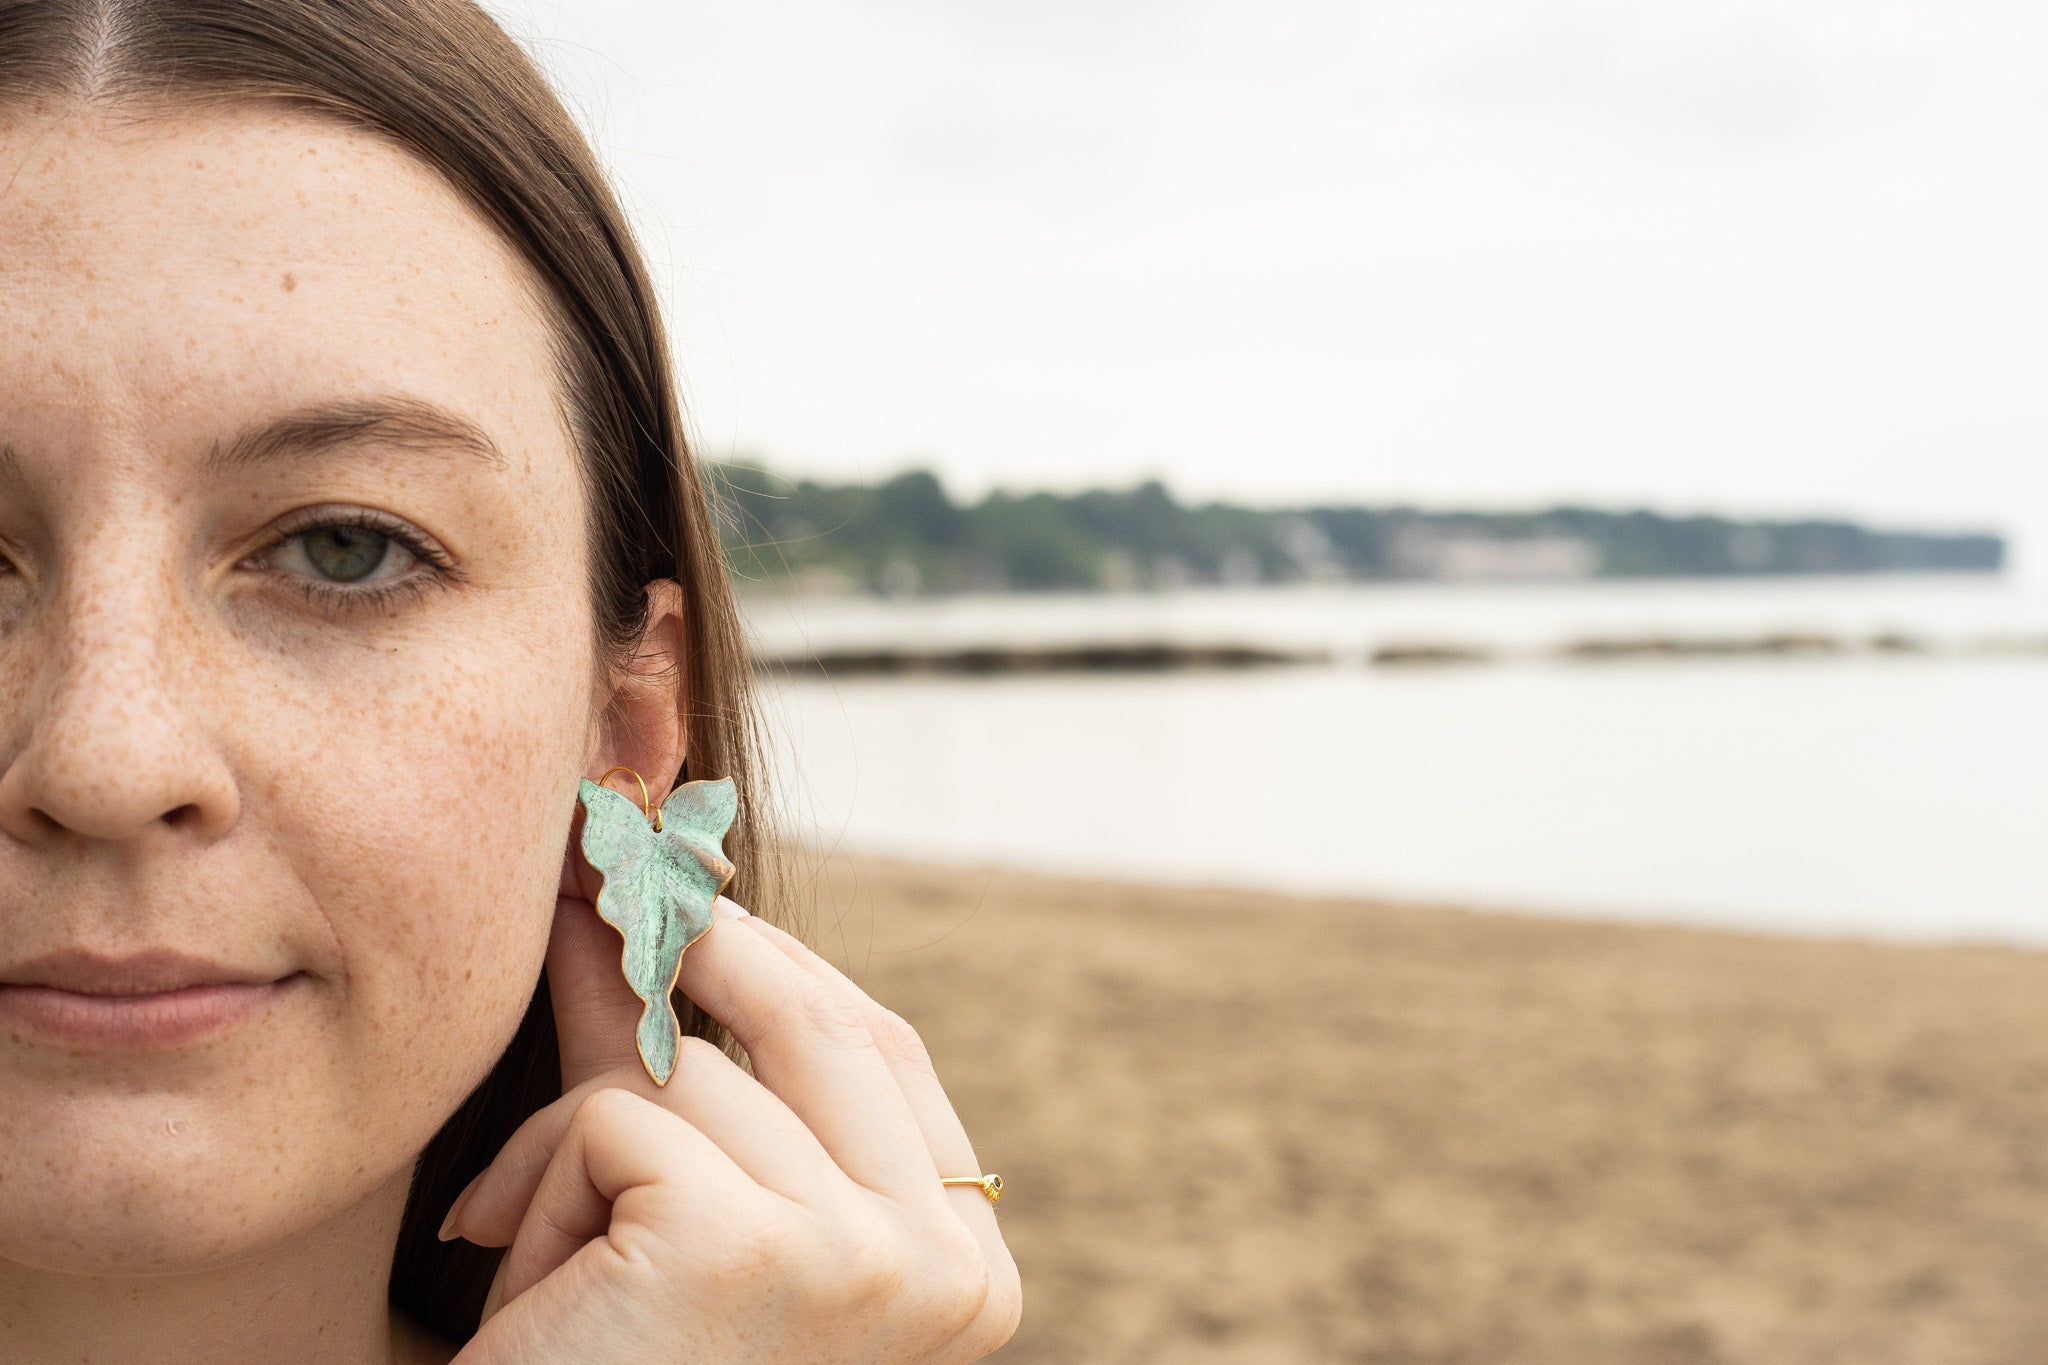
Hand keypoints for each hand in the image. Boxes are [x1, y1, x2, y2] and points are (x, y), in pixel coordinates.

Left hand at [440, 876, 1020, 1361]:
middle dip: (698, 949)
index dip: (782, 969)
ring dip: (576, 1138)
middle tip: (593, 893)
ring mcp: (865, 1255)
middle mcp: (946, 1266)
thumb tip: (654, 900)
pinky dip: (535, 1185)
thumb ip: (687, 1068)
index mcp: (965, 1269)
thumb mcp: (681, 1214)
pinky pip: (618, 1116)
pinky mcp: (752, 1246)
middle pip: (819, 1020)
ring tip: (529, 1255)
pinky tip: (513, 1284)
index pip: (883, 1053)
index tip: (695, 914)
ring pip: (693, 1068)